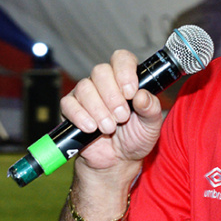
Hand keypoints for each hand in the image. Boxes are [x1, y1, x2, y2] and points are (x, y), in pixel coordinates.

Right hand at [59, 49, 163, 171]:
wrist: (117, 161)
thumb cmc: (135, 138)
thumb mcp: (151, 125)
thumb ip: (151, 109)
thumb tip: (142, 95)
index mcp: (125, 79)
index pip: (121, 58)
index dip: (125, 71)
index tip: (131, 92)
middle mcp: (104, 82)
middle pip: (101, 71)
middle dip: (112, 96)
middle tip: (122, 117)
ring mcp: (86, 94)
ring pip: (85, 87)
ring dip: (99, 110)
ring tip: (109, 128)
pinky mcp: (70, 109)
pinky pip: (69, 104)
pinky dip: (81, 116)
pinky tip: (92, 128)